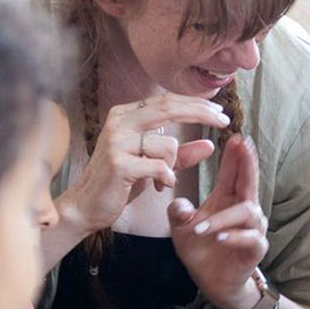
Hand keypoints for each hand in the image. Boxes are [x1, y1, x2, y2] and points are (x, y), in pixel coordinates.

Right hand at [59, 94, 226, 234]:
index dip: (195, 103)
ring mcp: (117, 141)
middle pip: (169, 108)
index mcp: (125, 116)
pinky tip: (159, 186)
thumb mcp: (153, 165)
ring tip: (163, 181)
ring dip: (174, 166)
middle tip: (223, 120)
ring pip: (168, 144)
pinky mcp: (119, 163)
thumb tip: (210, 145)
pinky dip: (167, 178)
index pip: (166, 101)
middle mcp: (119, 122)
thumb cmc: (119, 184)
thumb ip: (180, 154)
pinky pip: (160, 166)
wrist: (85, 207)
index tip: (219, 110)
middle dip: (201, 113)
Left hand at [169, 134, 268, 308]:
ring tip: (201, 228)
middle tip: (243, 146)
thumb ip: (178, 212)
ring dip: (223, 218)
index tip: (235, 136)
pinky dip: (234, 237)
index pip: (234, 172)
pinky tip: (219, 238)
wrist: (213, 282)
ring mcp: (252, 229)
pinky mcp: (255, 249)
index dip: (236, 154)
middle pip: (250, 181)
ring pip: (247, 212)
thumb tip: (179, 205)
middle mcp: (245, 209)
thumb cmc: (201, 249)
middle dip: (247, 163)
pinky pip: (250, 238)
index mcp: (228, 199)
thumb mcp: (181, 228)